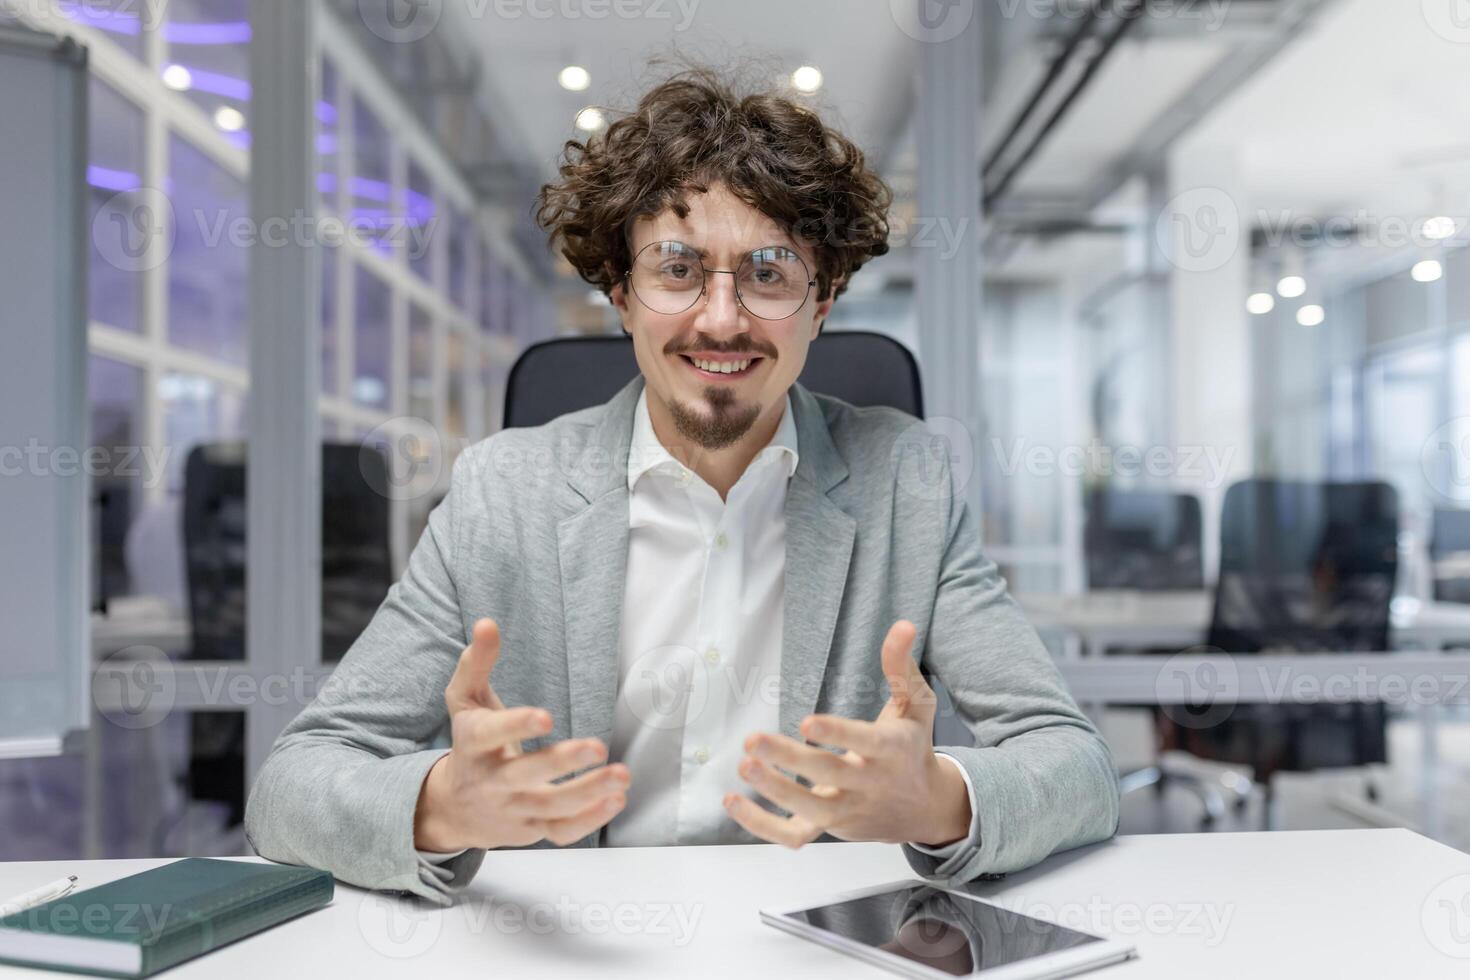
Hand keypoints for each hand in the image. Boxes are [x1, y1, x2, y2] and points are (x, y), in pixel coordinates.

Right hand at [414, 618, 629, 850]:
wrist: (454, 807)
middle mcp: (492, 780)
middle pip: (526, 775)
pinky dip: (589, 820)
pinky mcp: (532, 828)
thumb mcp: (464, 700)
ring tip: (622, 775)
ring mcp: (513, 808)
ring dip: (588, 792)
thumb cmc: (469, 742)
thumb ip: (477, 662)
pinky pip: (562, 832)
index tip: (546, 716)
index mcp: (474, 744)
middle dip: (562, 762)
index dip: (516, 727)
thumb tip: (488, 623)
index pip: (490, 736)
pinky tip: (617, 799)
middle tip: (597, 746)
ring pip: (551, 806)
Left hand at [724, 619, 970, 848]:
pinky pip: (793, 835)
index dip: (837, 735)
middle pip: (828, 776)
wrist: (925, 808)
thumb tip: (903, 625)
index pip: (864, 743)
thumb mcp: (916, 704)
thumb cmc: (913, 747)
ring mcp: (848, 811)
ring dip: (773, 791)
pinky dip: (761, 825)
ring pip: (809, 810)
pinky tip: (731, 801)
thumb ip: (901, 666)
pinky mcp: (830, 830)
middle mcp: (869, 784)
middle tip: (752, 739)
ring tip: (743, 766)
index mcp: (890, 750)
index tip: (806, 721)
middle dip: (789, 760)